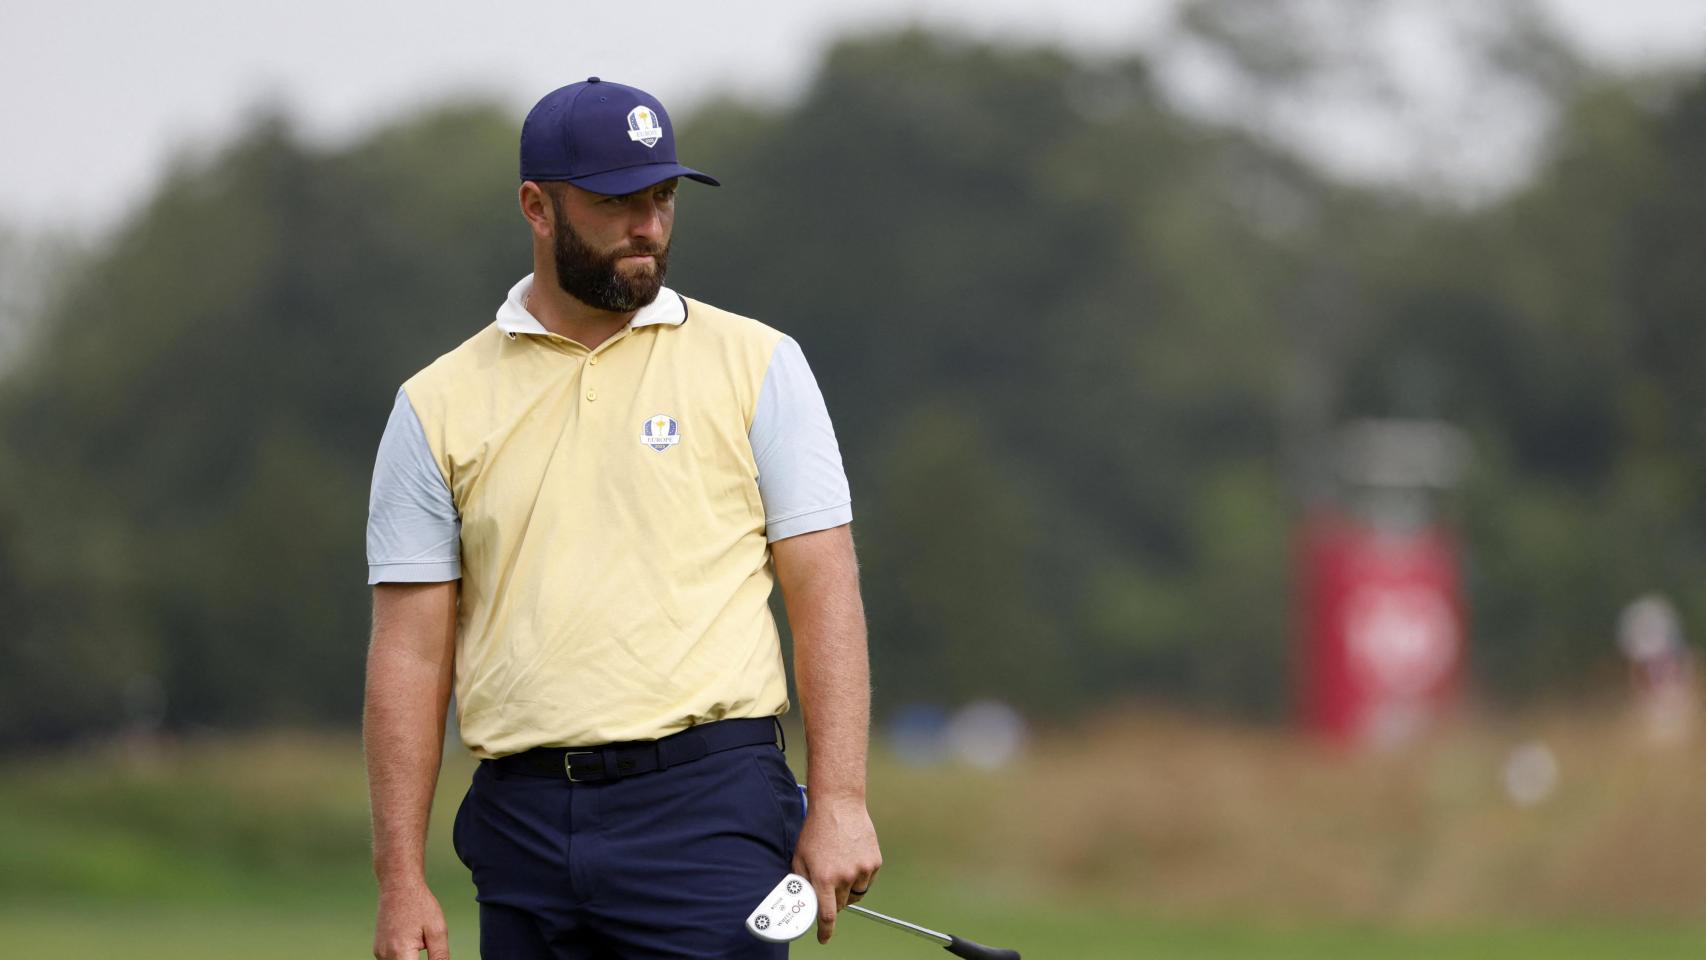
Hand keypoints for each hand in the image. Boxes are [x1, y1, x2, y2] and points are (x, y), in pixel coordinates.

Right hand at [373, 880, 450, 959]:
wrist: (398, 886)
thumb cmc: (419, 904)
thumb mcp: (437, 930)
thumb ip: (440, 956)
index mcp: (400, 952)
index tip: (429, 950)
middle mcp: (385, 956)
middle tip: (426, 942)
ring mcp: (380, 953)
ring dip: (411, 959)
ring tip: (419, 939)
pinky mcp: (378, 950)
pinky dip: (404, 956)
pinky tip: (411, 940)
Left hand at [791, 794, 881, 943]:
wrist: (839, 805)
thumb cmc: (817, 830)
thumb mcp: (800, 857)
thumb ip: (801, 881)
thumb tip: (802, 900)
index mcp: (824, 878)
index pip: (827, 915)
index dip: (825, 931)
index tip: (824, 938)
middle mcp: (845, 877)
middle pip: (842, 905)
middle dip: (834, 901)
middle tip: (828, 885)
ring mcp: (862, 869)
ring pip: (856, 894)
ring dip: (848, 889)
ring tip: (841, 867)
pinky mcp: (874, 862)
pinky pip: (867, 880)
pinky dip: (860, 877)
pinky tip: (852, 859)